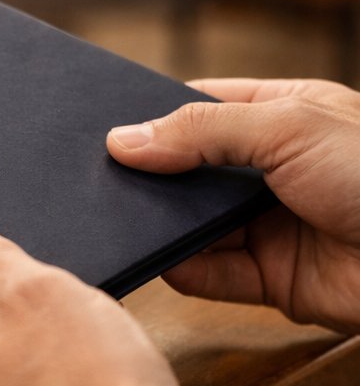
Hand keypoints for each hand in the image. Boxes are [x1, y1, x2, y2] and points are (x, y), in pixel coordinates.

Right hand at [107, 78, 359, 334]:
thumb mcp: (285, 126)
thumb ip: (202, 131)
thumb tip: (126, 139)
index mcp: (286, 113)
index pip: (204, 106)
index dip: (157, 115)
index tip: (108, 126)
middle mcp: (276, 168)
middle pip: (194, 169)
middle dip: (152, 174)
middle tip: (98, 176)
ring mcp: (274, 224)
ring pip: (197, 223)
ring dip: (162, 223)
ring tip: (116, 216)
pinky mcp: (276, 279)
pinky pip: (215, 275)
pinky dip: (184, 270)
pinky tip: (158, 259)